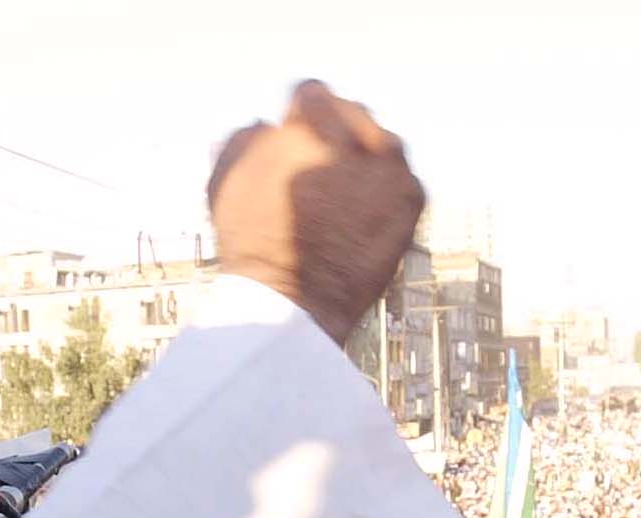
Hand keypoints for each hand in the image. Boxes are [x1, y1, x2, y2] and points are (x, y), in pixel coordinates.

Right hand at [207, 80, 424, 343]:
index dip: (300, 117)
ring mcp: (390, 168)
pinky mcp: (413, 199)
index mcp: (310, 124)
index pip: (313, 93)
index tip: (297, 138)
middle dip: (337, 136)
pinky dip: (387, 192)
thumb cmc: (253, 244)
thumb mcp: (227, 181)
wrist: (293, 301)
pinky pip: (403, 179)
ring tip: (345, 195)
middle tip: (321, 170)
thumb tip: (262, 124)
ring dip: (368, 160)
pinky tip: (364, 216)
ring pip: (384, 143)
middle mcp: (357, 137)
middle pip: (353, 113)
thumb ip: (244, 139)